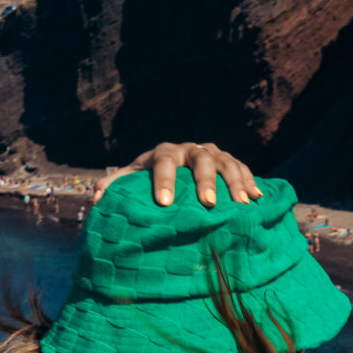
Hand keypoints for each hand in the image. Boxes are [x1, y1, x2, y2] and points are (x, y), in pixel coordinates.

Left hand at [97, 142, 261, 206]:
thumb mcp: (130, 181)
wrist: (173, 166)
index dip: (164, 180)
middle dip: (205, 181)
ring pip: (225, 163)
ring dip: (235, 182)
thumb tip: (96, 200)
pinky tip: (257, 198)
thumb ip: (113, 187)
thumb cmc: (148, 180)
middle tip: (208, 204)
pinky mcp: (228, 161)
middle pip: (199, 160)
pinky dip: (250, 181)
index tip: (164, 203)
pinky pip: (242, 168)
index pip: (163, 161)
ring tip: (242, 204)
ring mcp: (212, 153)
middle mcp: (189, 149)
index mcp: (164, 152)